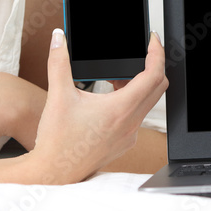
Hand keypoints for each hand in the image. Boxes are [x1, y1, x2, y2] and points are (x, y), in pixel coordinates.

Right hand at [27, 30, 167, 183]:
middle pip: (158, 87)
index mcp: (121, 109)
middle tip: (138, 53)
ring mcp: (130, 135)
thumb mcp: (58, 95)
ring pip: (147, 102)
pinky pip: (137, 117)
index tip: (152, 40)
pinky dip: (131, 102)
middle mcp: (131, 123)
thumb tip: (58, 37)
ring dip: (138, 85)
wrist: (53, 173)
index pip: (154, 75)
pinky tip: (109, 99)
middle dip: (151, 66)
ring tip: (115, 77)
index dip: (157, 53)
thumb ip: (59, 61)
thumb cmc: (57, 141)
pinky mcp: (124, 143)